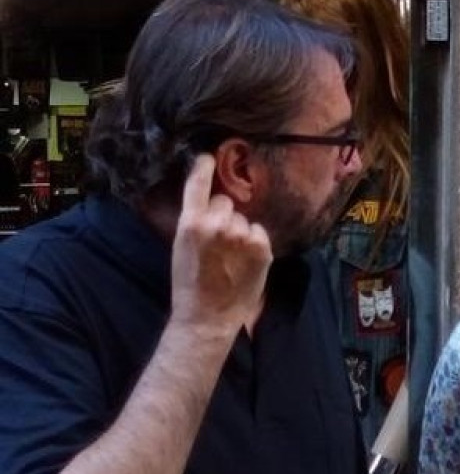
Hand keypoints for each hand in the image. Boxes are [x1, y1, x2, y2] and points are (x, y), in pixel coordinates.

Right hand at [170, 154, 272, 331]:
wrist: (207, 316)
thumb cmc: (189, 283)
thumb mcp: (182, 247)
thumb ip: (196, 221)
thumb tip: (212, 201)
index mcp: (191, 223)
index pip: (199, 184)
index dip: (204, 167)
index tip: (208, 157)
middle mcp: (218, 224)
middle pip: (225, 202)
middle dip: (222, 214)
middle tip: (216, 240)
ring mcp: (242, 235)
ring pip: (243, 218)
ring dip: (239, 230)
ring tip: (230, 256)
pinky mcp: (262, 247)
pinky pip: (258, 232)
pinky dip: (254, 242)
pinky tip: (244, 261)